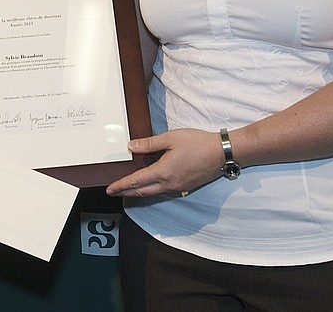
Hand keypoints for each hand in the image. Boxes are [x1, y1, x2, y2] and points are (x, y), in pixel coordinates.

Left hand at [106, 129, 223, 197]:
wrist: (222, 153)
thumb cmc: (198, 143)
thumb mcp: (171, 138)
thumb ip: (149, 143)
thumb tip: (131, 146)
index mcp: (163, 172)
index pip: (136, 181)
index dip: (121, 185)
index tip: (110, 189)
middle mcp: (169, 184)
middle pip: (142, 192)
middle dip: (126, 193)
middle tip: (114, 192)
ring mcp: (178, 187)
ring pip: (153, 193)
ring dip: (138, 192)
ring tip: (128, 190)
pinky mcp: (185, 187)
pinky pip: (163, 191)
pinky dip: (152, 190)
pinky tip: (150, 185)